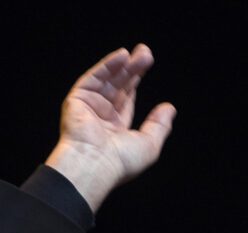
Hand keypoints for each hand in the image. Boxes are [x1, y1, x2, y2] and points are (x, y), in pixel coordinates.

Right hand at [45, 44, 175, 211]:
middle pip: (118, 86)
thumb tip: (170, 108)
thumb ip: (159, 125)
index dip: (135, 81)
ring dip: (123, 65)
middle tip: (146, 53)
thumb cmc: (120, 162)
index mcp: (115, 129)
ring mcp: (88, 107)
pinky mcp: (77, 100)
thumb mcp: (149, 144)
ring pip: (108, 80)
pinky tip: (121, 56)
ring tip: (140, 53)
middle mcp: (101, 116)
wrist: (94, 164)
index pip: (126, 99)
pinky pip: (93, 78)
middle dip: (132, 69)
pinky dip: (107, 66)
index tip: (146, 65)